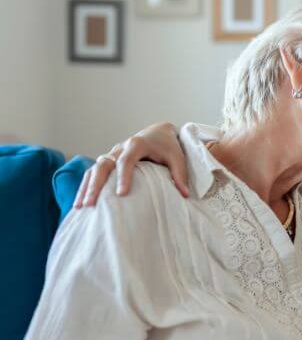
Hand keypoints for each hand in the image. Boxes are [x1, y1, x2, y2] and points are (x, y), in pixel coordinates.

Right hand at [74, 122, 188, 207]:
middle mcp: (120, 148)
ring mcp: (112, 154)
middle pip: (103, 164)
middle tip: (91, 203)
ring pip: (94, 169)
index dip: (123, 176)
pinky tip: (80, 203)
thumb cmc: (168, 146)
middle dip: (96, 184)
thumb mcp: (177, 157)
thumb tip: (184, 195)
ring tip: (80, 207)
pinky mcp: (109, 161)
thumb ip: (179, 174)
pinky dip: (86, 186)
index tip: (121, 194)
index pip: (127, 160)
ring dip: (86, 187)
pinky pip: (94, 173)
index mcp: (137, 144)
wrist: (158, 132)